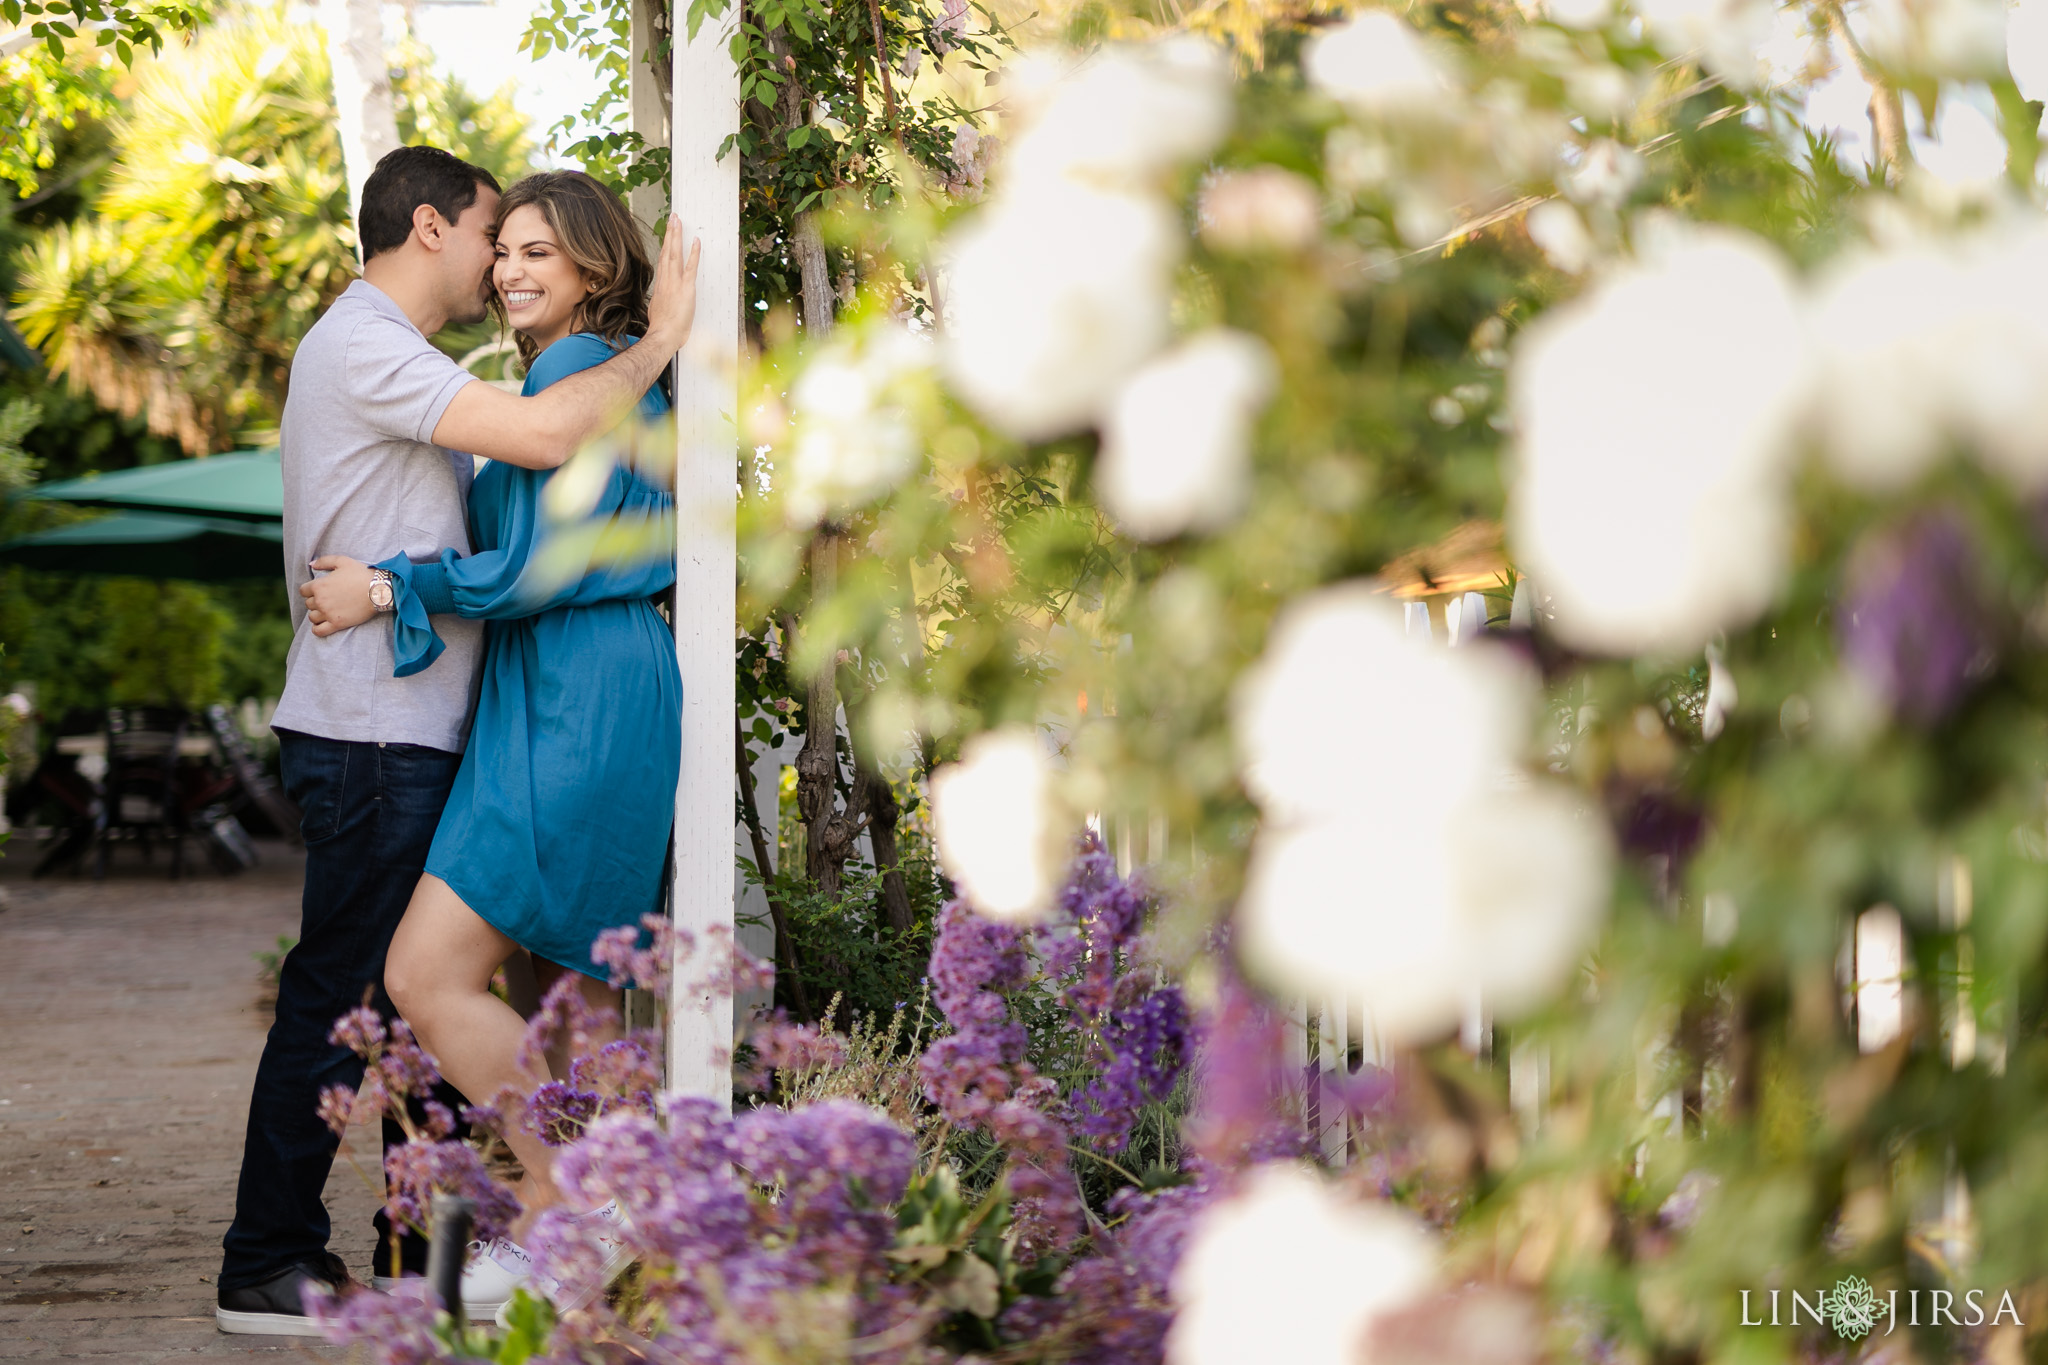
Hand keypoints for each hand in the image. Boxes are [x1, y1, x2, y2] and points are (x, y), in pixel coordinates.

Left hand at [301, 556, 378, 636]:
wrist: (378, 590)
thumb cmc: (361, 574)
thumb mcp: (342, 561)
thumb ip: (324, 561)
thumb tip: (311, 565)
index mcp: (319, 585)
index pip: (303, 591)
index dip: (310, 590)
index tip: (319, 590)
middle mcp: (320, 600)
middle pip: (308, 604)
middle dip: (315, 601)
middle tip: (328, 600)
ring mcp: (328, 613)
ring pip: (312, 617)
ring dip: (317, 614)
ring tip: (327, 612)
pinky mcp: (337, 624)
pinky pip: (319, 631)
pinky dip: (317, 629)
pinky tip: (322, 625)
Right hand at [645, 218, 701, 355]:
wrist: (663, 336)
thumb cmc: (662, 329)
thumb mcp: (657, 311)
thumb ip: (660, 301)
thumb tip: (661, 300)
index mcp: (660, 285)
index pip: (663, 260)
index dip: (665, 246)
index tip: (667, 234)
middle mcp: (666, 280)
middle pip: (667, 252)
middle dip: (670, 234)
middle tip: (673, 218)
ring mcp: (675, 283)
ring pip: (675, 255)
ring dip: (677, 237)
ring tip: (678, 221)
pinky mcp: (686, 288)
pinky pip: (691, 267)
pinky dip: (694, 254)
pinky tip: (695, 241)